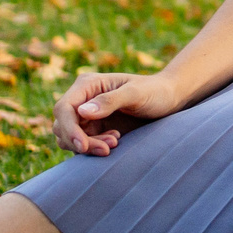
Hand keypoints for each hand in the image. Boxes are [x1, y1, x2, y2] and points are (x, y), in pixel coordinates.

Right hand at [52, 71, 181, 154]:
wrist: (169, 99)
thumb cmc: (155, 91)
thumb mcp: (136, 94)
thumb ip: (110, 101)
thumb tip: (81, 112)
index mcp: (87, 85)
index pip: (64, 109)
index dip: (69, 129)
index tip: (82, 146)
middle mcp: (82, 99)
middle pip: (63, 126)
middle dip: (81, 141)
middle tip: (109, 147)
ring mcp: (87, 115)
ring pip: (70, 138)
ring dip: (88, 145)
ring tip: (116, 141)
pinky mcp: (95, 129)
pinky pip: (83, 143)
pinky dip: (94, 147)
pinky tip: (116, 141)